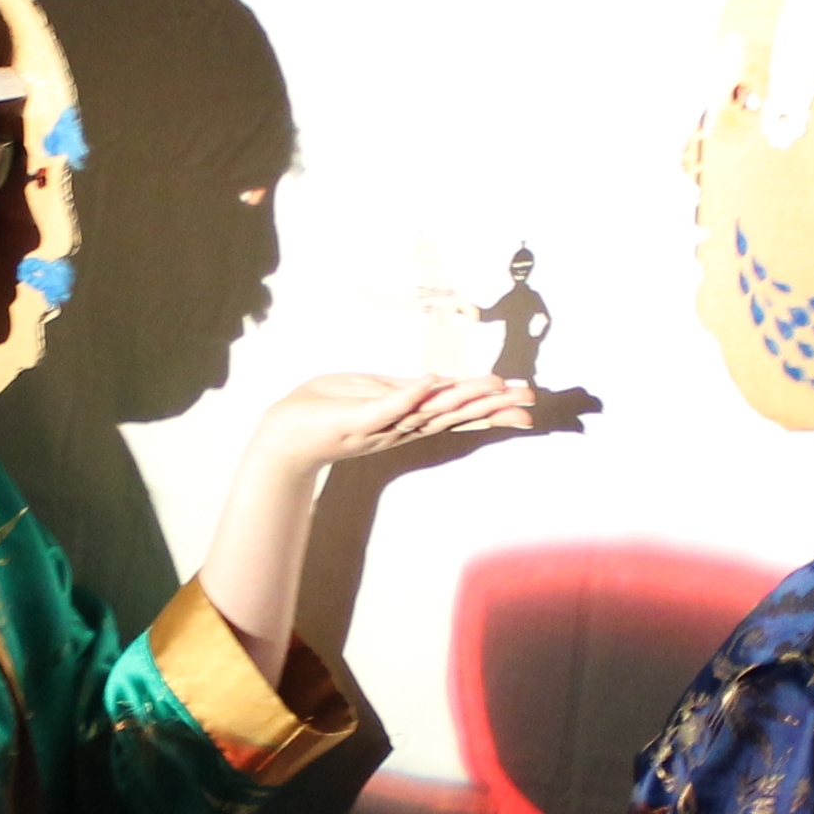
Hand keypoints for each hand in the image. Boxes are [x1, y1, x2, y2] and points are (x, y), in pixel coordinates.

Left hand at [253, 372, 532, 480]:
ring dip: (462, 398)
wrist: (284, 433)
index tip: (528, 401)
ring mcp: (381, 424)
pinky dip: (408, 395)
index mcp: (410, 415)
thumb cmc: (326, 408)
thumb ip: (407, 390)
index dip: (493, 405)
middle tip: (529, 401)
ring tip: (494, 385)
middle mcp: (403, 424)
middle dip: (493, 406)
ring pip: (430, 411)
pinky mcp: (356, 420)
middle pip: (456, 413)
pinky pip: (386, 407)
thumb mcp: (372, 392)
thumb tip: (444, 380)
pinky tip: (431, 381)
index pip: (458, 408)